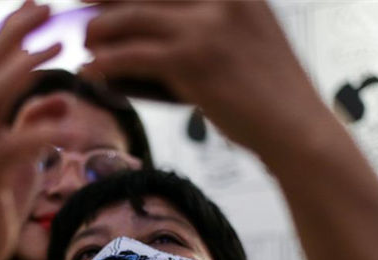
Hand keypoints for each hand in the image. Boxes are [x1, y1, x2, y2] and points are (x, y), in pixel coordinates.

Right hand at [0, 1, 66, 259]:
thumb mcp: (17, 164)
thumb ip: (30, 130)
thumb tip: (56, 101)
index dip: (12, 35)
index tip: (37, 8)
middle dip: (13, 35)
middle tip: (43, 6)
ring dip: (20, 69)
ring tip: (54, 46)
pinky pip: (9, 147)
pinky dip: (38, 132)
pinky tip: (69, 124)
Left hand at [82, 1, 329, 154]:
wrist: (296, 128)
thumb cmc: (271, 94)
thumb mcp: (251, 38)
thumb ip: (215, 21)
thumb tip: (163, 33)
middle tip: (80, 1)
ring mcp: (205, 26)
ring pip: (131, 18)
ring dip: (100, 29)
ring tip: (86, 40)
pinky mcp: (191, 60)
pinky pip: (131, 55)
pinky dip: (105, 62)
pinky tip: (90, 70)